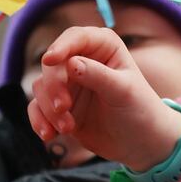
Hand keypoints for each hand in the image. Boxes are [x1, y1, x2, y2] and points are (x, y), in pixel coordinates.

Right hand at [27, 26, 180, 170]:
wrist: (141, 143)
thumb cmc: (140, 109)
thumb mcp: (124, 91)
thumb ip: (98, 76)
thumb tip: (70, 63)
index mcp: (103, 47)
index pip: (76, 38)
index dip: (61, 47)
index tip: (50, 60)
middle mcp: (82, 60)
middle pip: (53, 65)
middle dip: (53, 87)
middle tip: (63, 107)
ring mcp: (69, 84)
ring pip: (41, 87)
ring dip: (48, 108)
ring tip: (67, 128)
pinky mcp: (59, 106)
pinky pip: (38, 108)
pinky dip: (39, 120)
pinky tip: (49, 135)